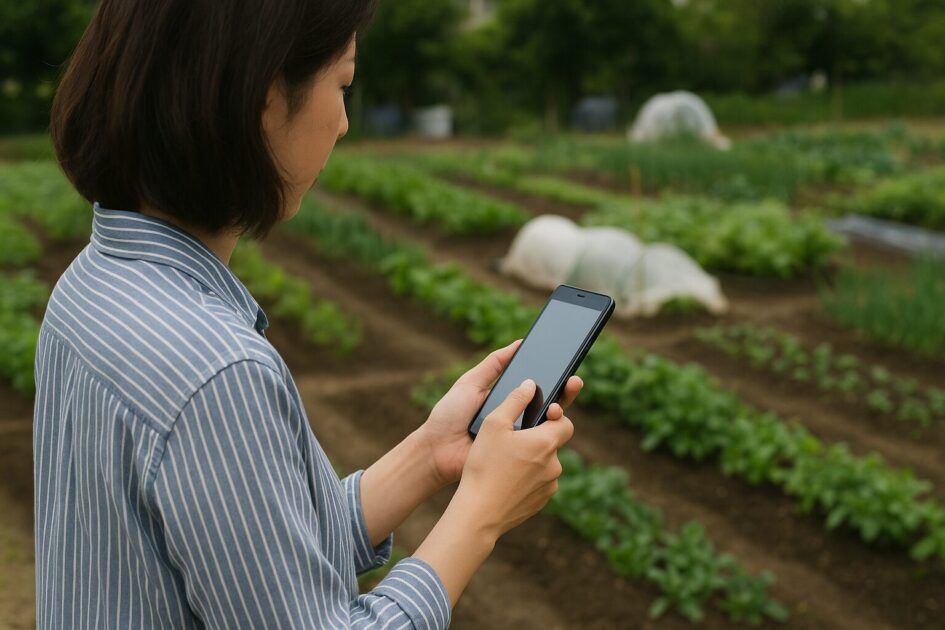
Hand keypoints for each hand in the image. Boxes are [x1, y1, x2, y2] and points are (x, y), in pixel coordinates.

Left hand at [415, 339, 583, 486]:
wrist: (436, 450)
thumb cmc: (449, 415)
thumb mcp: (471, 382)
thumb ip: (494, 364)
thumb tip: (520, 343)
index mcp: (508, 399)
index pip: (537, 386)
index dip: (554, 376)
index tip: (567, 364)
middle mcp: (518, 418)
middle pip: (550, 403)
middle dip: (565, 391)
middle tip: (573, 380)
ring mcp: (520, 438)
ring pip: (549, 425)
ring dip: (559, 411)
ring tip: (557, 402)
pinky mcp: (517, 456)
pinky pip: (538, 446)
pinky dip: (548, 435)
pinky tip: (551, 421)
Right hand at [453, 378, 575, 540]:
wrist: (479, 513)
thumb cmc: (484, 466)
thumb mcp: (493, 424)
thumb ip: (515, 399)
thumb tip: (530, 385)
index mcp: (546, 442)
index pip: (565, 422)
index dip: (555, 415)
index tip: (542, 414)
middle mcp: (554, 465)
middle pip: (554, 443)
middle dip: (539, 438)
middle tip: (515, 439)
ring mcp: (549, 486)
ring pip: (546, 464)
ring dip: (532, 459)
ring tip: (505, 462)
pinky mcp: (541, 502)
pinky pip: (539, 483)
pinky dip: (527, 478)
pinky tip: (505, 479)